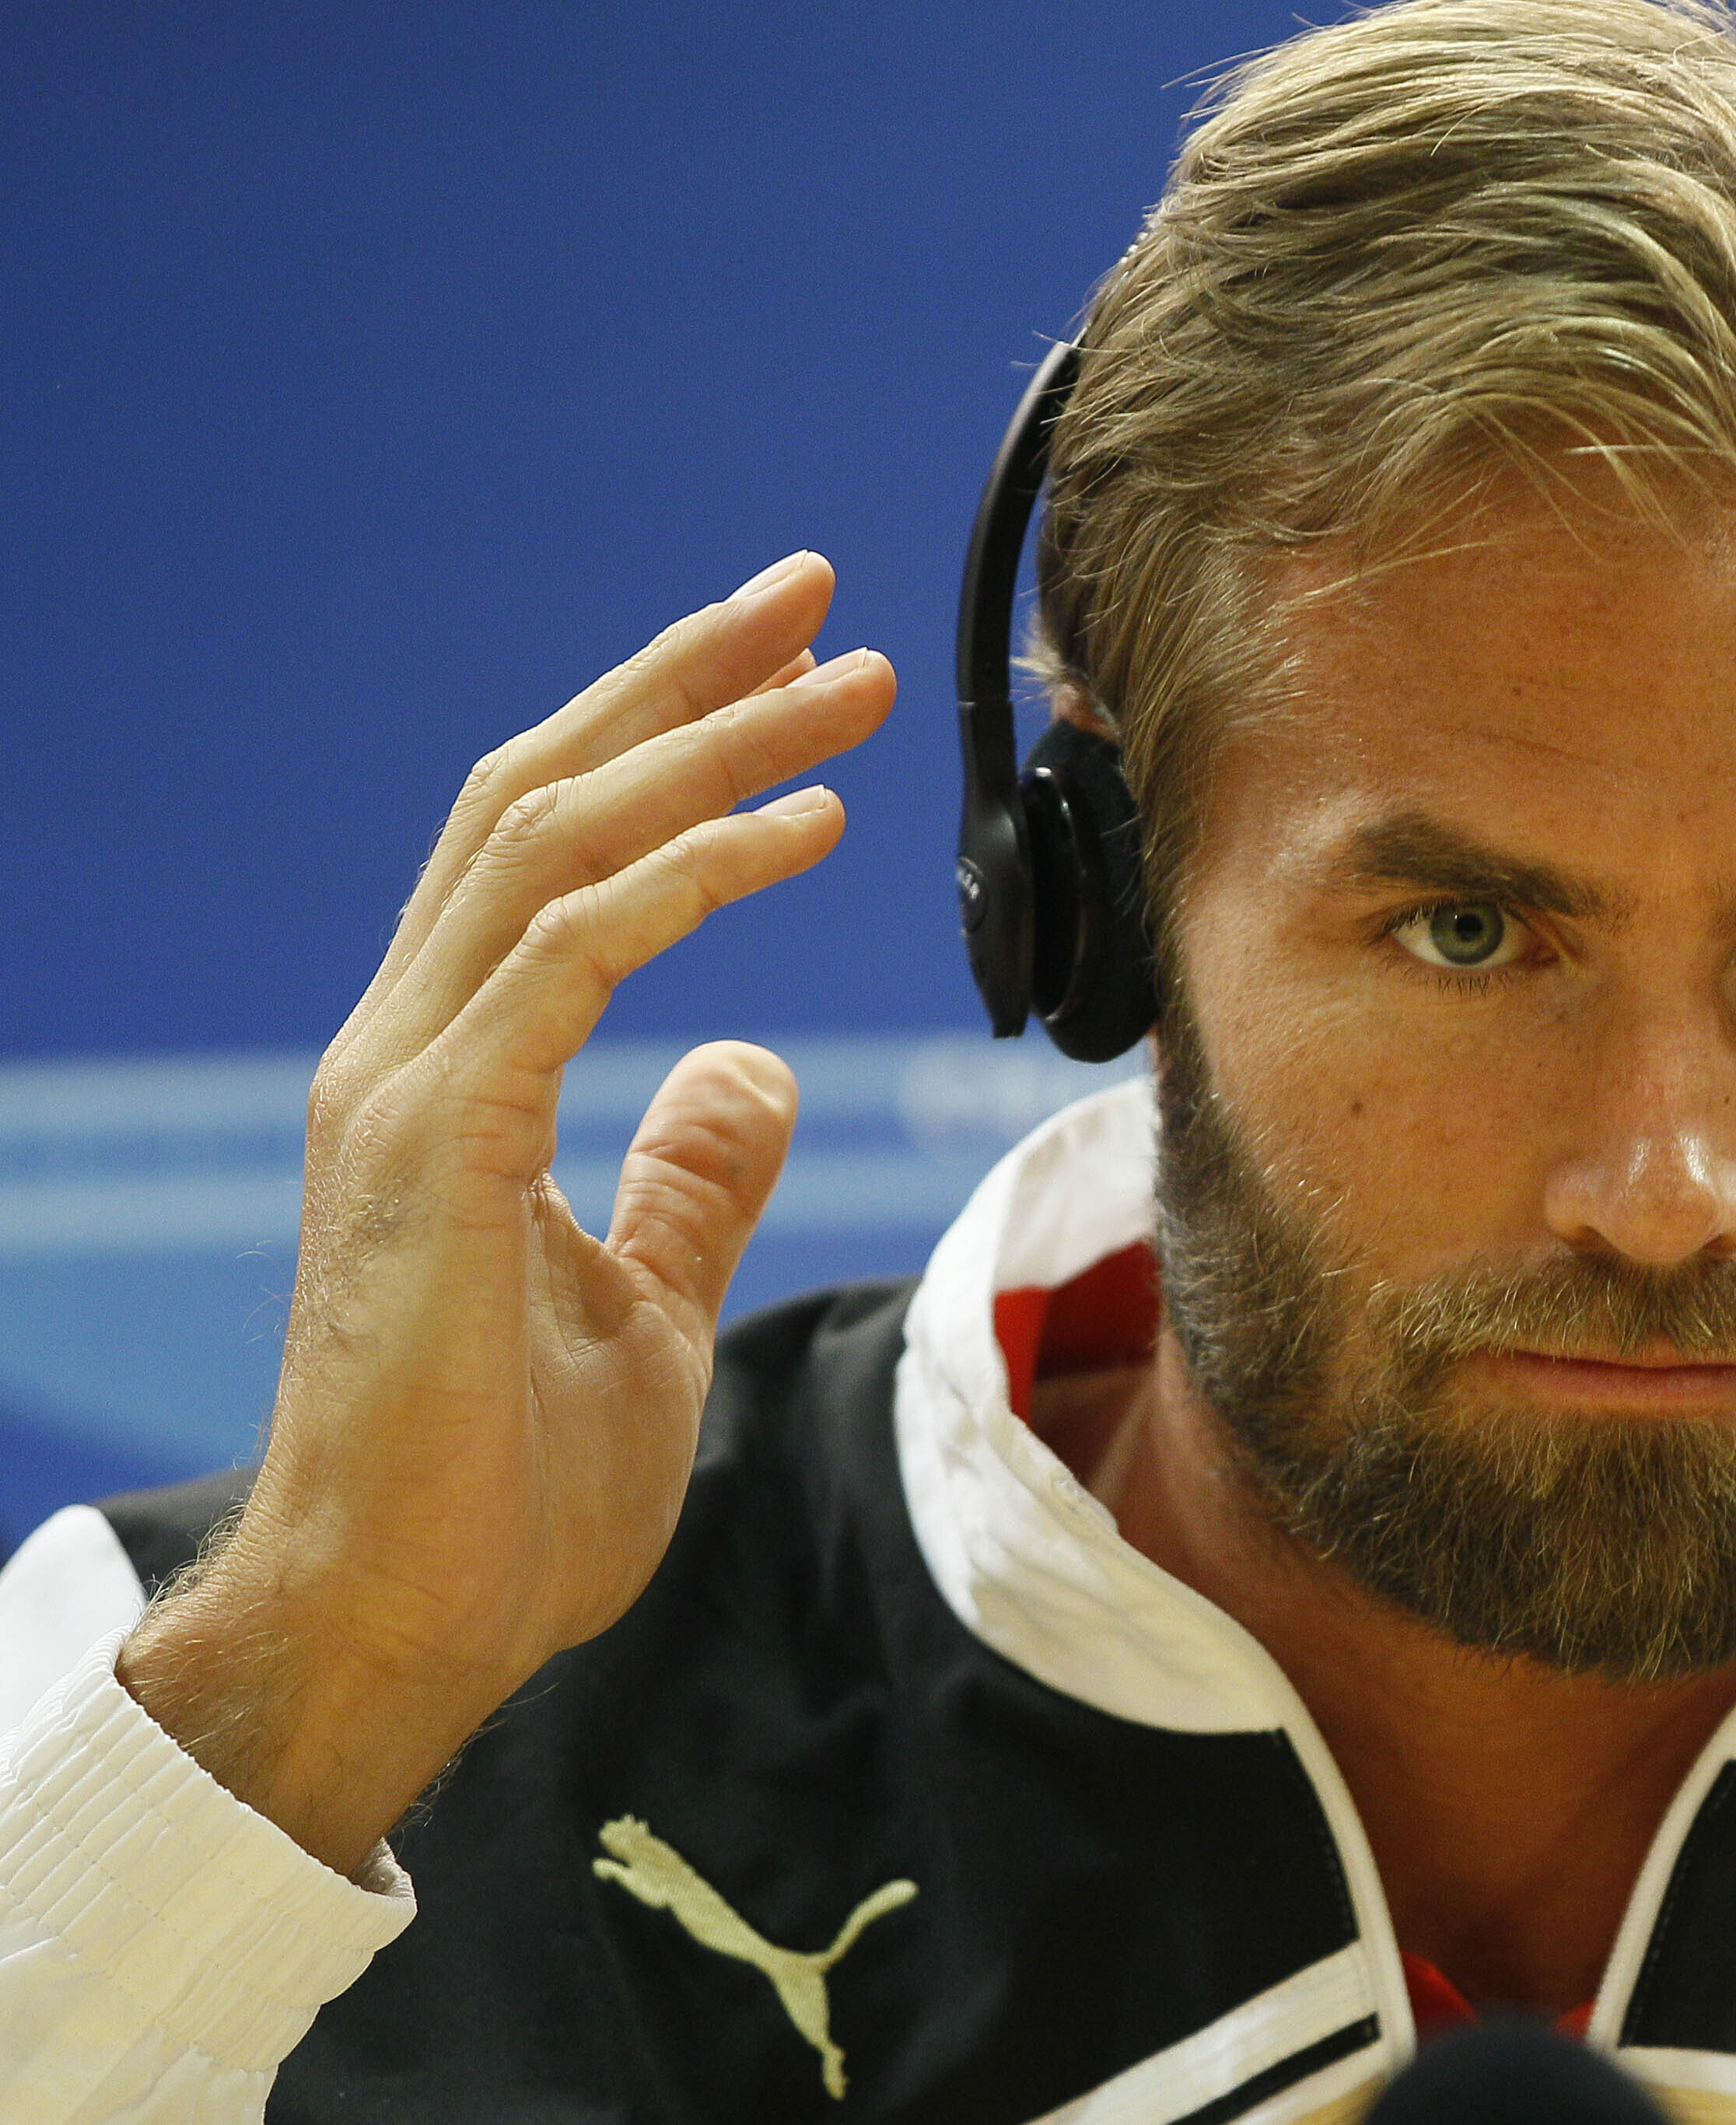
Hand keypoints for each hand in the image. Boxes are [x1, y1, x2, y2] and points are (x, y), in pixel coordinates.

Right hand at [117, 553, 893, 1873]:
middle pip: (539, 797)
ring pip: (551, 844)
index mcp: (449, 1070)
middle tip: (812, 593)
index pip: (547, 847)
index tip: (790, 668)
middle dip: (677, 682)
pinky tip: (798, 828)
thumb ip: (689, 1177)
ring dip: (705, 749)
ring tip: (846, 692)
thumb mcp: (644, 1304)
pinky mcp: (433, 1144)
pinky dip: (686, 876)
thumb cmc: (507, 1494)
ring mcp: (404, 1085)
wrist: (402, 1629)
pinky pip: (567, 958)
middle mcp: (404, 1045)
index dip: (662, 739)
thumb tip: (754, 1070)